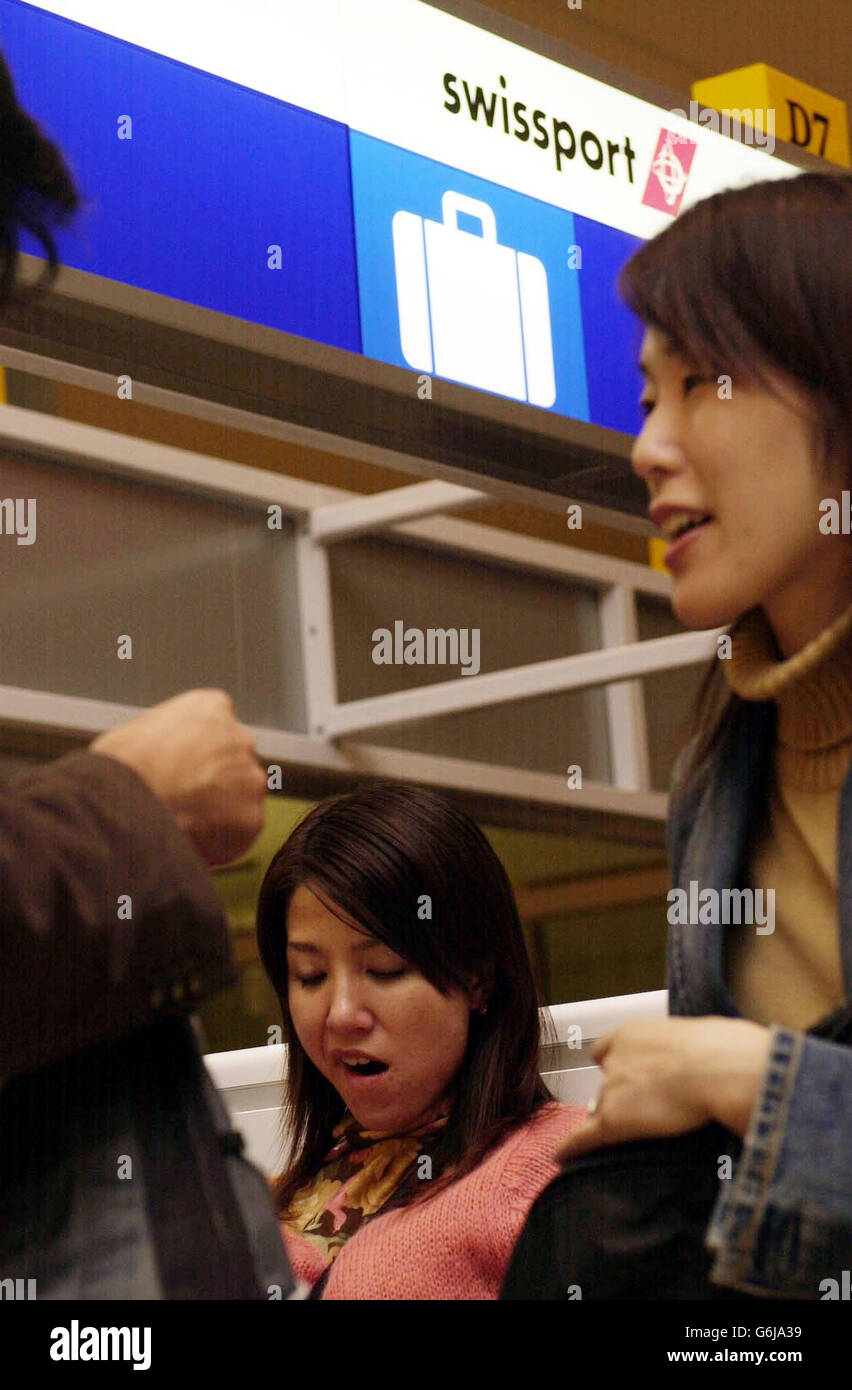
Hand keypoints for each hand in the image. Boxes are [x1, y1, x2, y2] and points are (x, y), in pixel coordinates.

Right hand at [90, 689, 266, 865]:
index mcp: (210, 707)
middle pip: (233, 764)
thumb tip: (166, 757)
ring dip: (220, 811)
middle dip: (214, 782)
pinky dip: (221, 840)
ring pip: (241, 798)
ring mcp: (249, 778)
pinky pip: (240, 832)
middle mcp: (239, 737)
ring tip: (182, 823)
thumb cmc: (118, 770)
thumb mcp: (139, 733)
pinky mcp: (252, 817)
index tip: (182, 771)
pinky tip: (191, 840)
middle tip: (182, 801)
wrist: (122, 808)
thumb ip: (169, 739)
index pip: (217, 730)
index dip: (197, 755)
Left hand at [556, 1016, 772, 1162]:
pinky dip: (572, 1147)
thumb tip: (700, 1055)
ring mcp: (611, 1089)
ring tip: (635, 1133)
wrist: (718, 1069)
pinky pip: (584, 1136)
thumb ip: (683, 1048)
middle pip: (604, 1084)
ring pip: (602, 1110)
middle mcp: (614, 1060)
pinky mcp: (612, 1120)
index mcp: (631, 1034)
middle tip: (645, 1110)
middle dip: (619, 1096)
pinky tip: (562, 1157)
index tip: (619, 1074)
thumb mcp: (698, 1036)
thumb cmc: (721, 1050)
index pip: (604, 1050)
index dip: (611, 1064)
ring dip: (614, 1120)